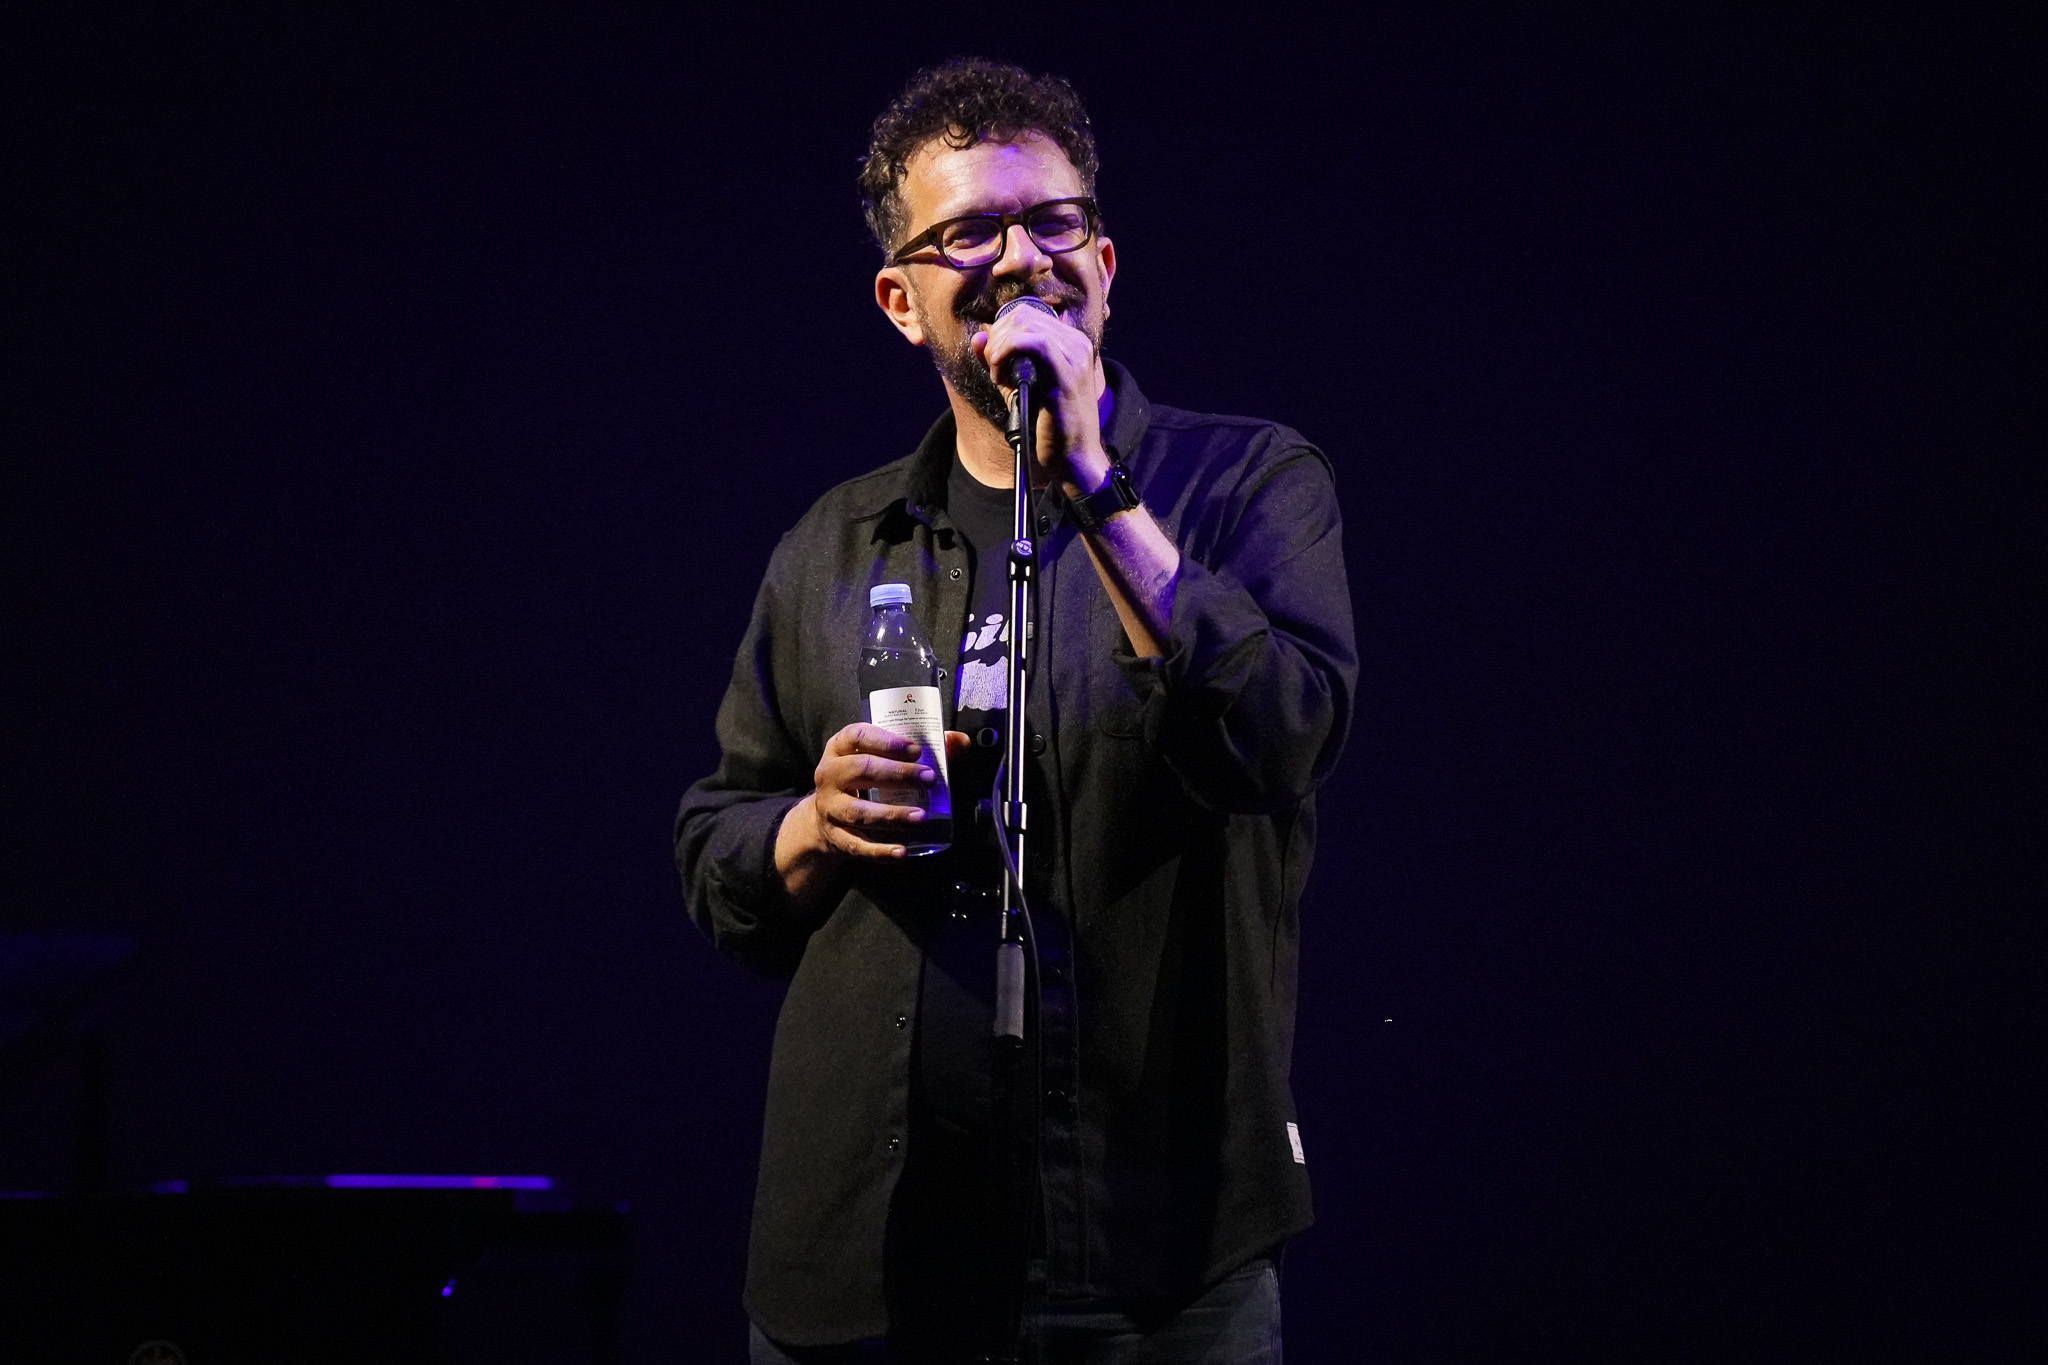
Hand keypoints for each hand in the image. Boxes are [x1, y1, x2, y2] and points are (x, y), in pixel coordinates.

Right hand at [775, 726, 970, 902]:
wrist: (827, 816)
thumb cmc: (864, 778)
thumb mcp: (880, 758)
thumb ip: (920, 749)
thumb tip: (959, 742)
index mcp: (839, 747)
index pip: (857, 736)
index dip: (886, 741)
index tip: (916, 750)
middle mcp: (829, 775)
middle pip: (861, 769)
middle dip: (898, 774)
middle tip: (929, 780)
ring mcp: (829, 807)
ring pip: (859, 811)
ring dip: (892, 814)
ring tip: (921, 817)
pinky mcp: (835, 837)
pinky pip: (857, 845)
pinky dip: (880, 851)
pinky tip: (902, 852)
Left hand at [971, 304, 1109, 494]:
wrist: (1073, 459)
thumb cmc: (1047, 425)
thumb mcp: (1016, 386)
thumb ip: (997, 360)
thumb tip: (978, 337)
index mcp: (1069, 342)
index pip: (1026, 314)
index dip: (1000, 331)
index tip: (994, 361)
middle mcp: (1076, 343)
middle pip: (1022, 316)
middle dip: (997, 338)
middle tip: (993, 369)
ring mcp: (1075, 357)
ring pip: (1026, 325)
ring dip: (1000, 348)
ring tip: (998, 376)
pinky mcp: (1068, 374)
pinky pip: (1035, 342)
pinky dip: (1008, 351)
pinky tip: (999, 374)